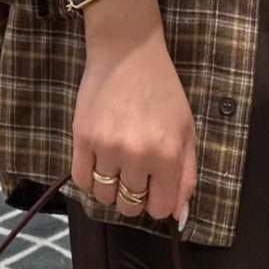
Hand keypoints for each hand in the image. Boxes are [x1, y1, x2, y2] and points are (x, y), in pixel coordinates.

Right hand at [71, 0, 195, 224]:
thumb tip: (177, 216)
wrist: (127, 52)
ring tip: (116, 165)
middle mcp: (136, 156)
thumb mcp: (185, 132)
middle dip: (133, 197)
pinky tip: (99, 162)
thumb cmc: (162, 92)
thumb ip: (186, 176)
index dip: (157, 203)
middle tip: (134, 175)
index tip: (154, 188)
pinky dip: (90, 179)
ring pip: (105, 197)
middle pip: (129, 207)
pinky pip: (82, 180)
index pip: (159, 208)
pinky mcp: (83, 139)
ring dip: (111, 188)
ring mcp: (107, 148)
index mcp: (166, 155)